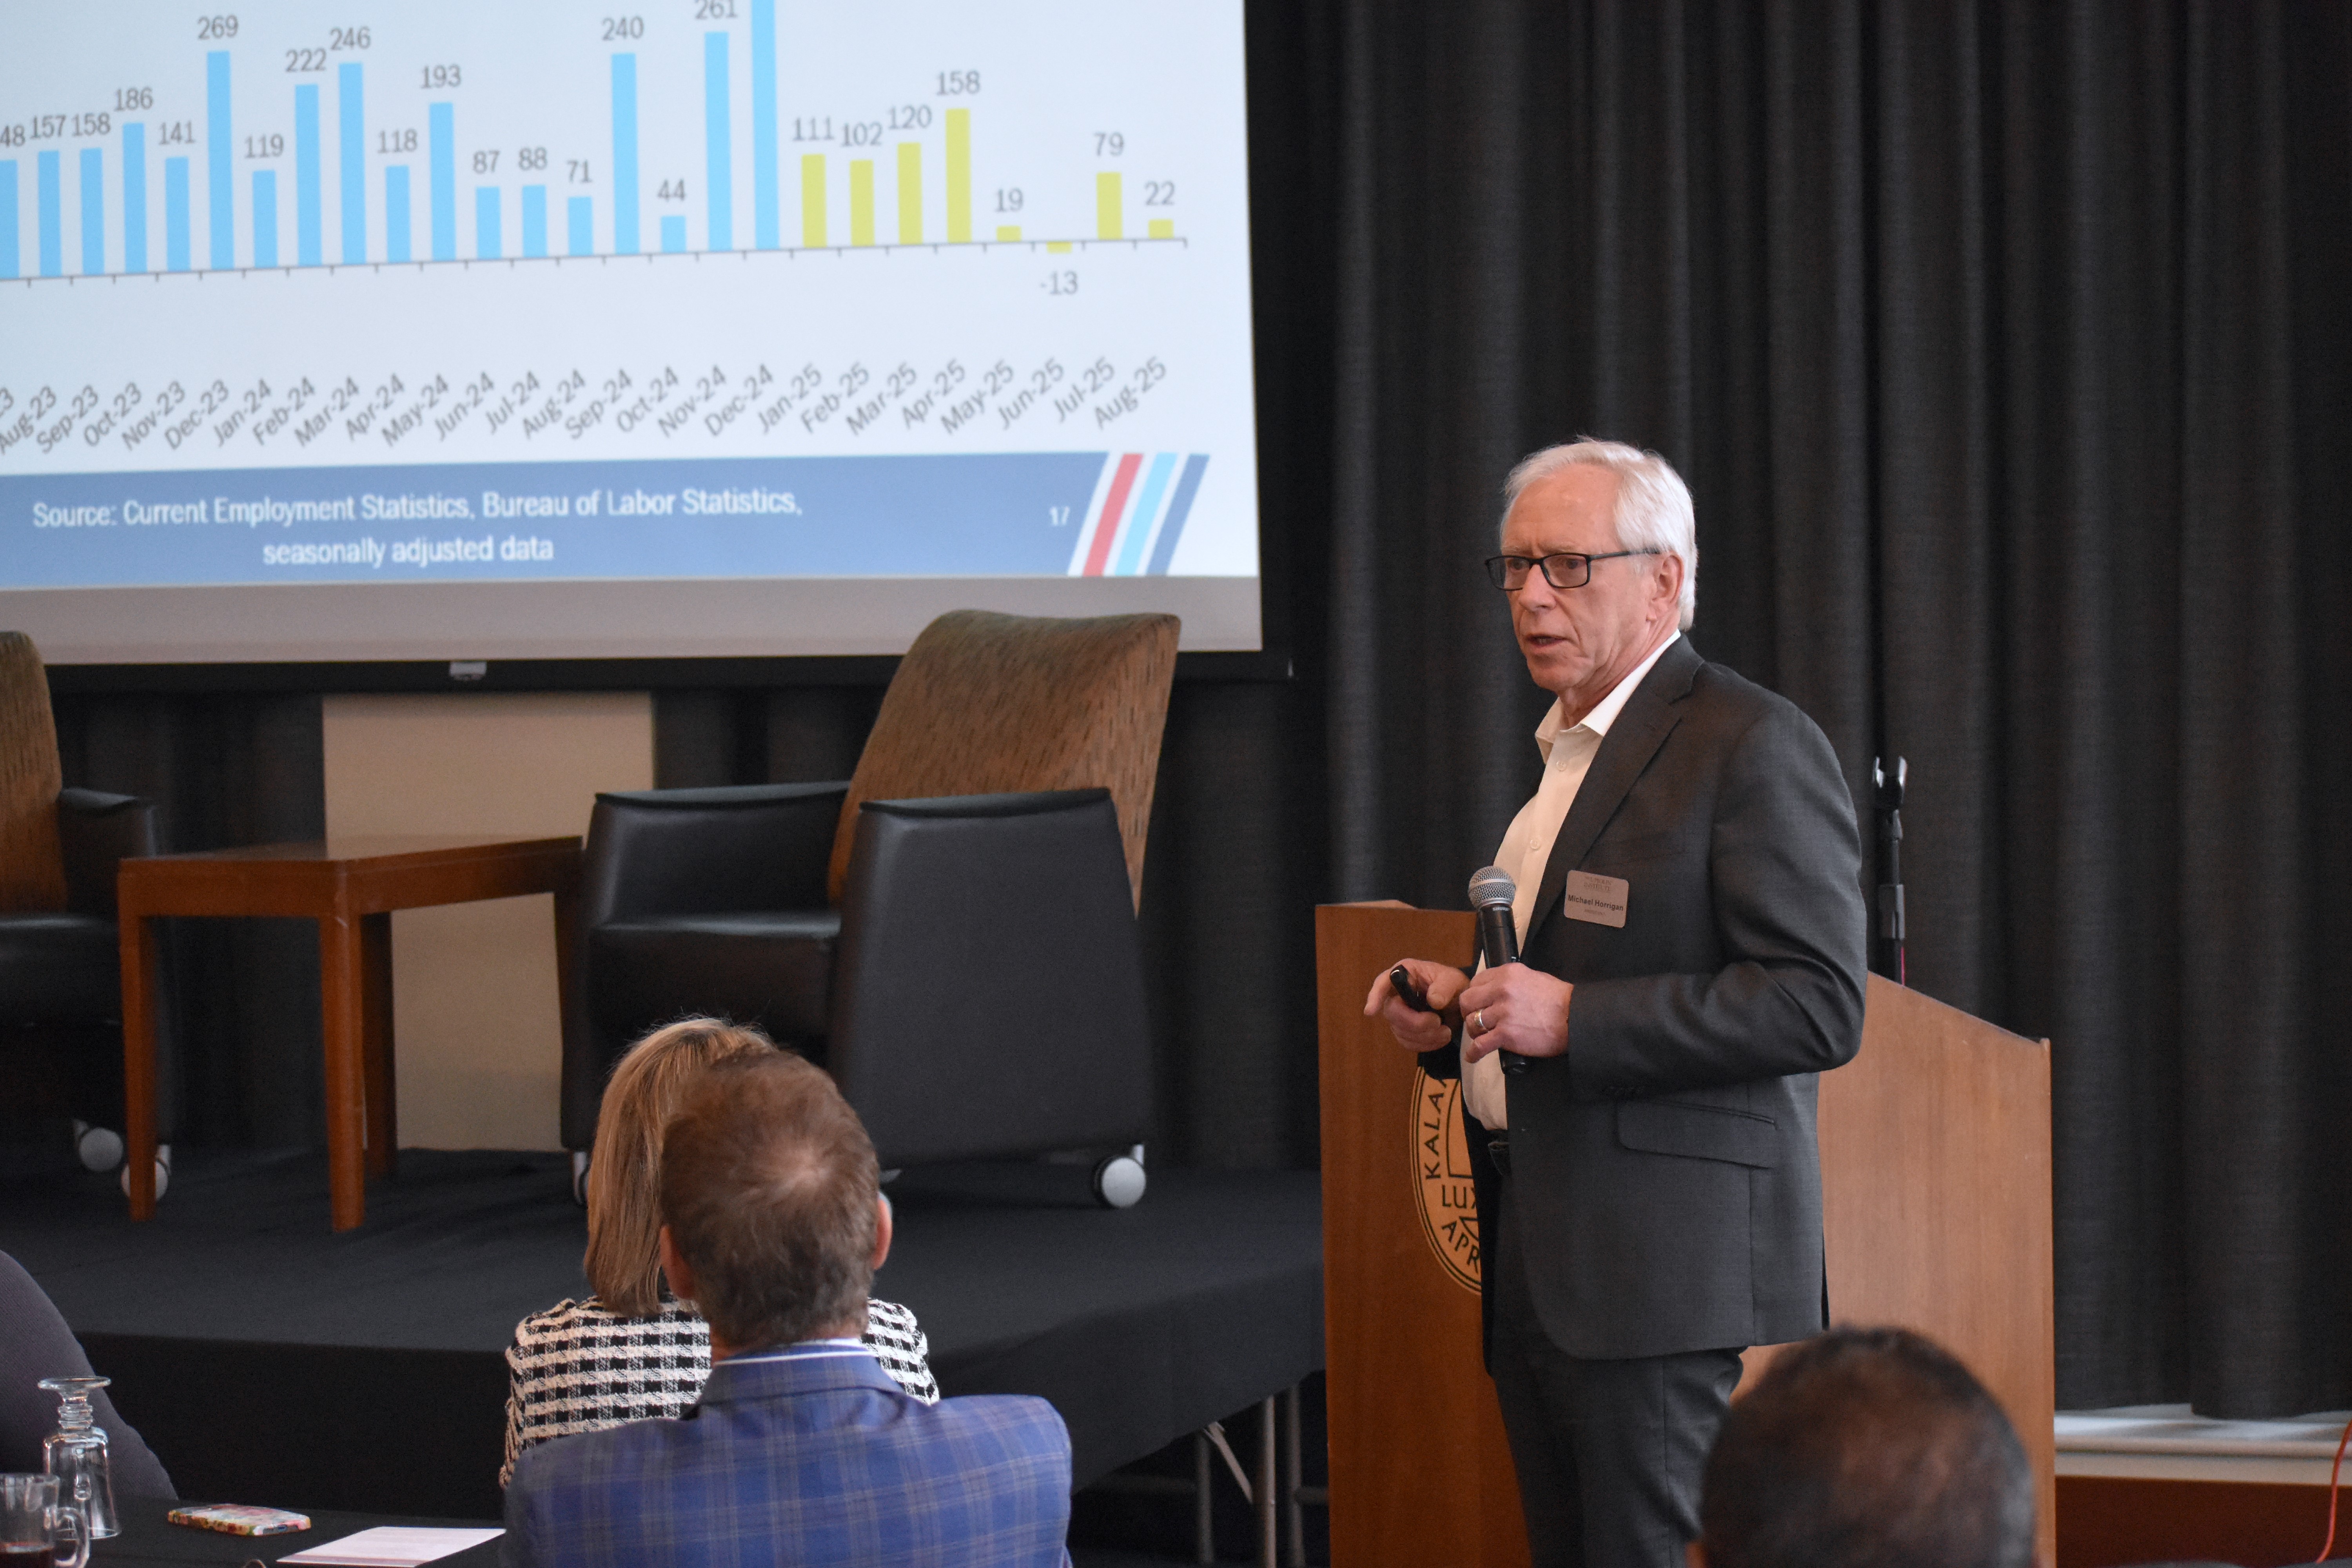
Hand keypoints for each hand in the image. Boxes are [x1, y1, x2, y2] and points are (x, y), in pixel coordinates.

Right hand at [1363, 959, 1466, 1050]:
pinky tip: (1440, 1038)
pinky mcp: (1404, 1030)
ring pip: (1400, 1031)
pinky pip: (1407, 1042)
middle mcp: (1396, 994)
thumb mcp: (1453, 980)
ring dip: (1425, 1036)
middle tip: (1438, 1022)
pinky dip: (1425, 1044)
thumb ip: (1444, 987)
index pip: (1382, 983)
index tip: (1371, 1012)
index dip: (1375, 996)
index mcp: (1404, 974)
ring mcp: (1398, 1014)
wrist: (1458, 1002)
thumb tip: (1433, 1001)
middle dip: (1415, 1022)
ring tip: (1446, 1031)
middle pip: (1392, 1012)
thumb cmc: (1451, 985)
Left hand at [1457, 964, 1572, 1063]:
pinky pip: (1480, 1045)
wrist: (1574, 1018)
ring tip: (1481, 1036)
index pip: (1476, 982)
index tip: (1477, 1003)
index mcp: (1507, 974)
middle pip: (1467, 1001)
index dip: (1474, 995)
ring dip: (1474, 1032)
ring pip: (1472, 1023)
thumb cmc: (1558, 999)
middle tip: (1476, 1020)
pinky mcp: (1506, 1035)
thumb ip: (1510, 981)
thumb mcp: (1532, 977)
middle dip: (1469, 1012)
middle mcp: (1501, 990)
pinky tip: (1472, 1056)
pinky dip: (1474, 1053)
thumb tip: (1496, 989)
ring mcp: (1503, 1013)